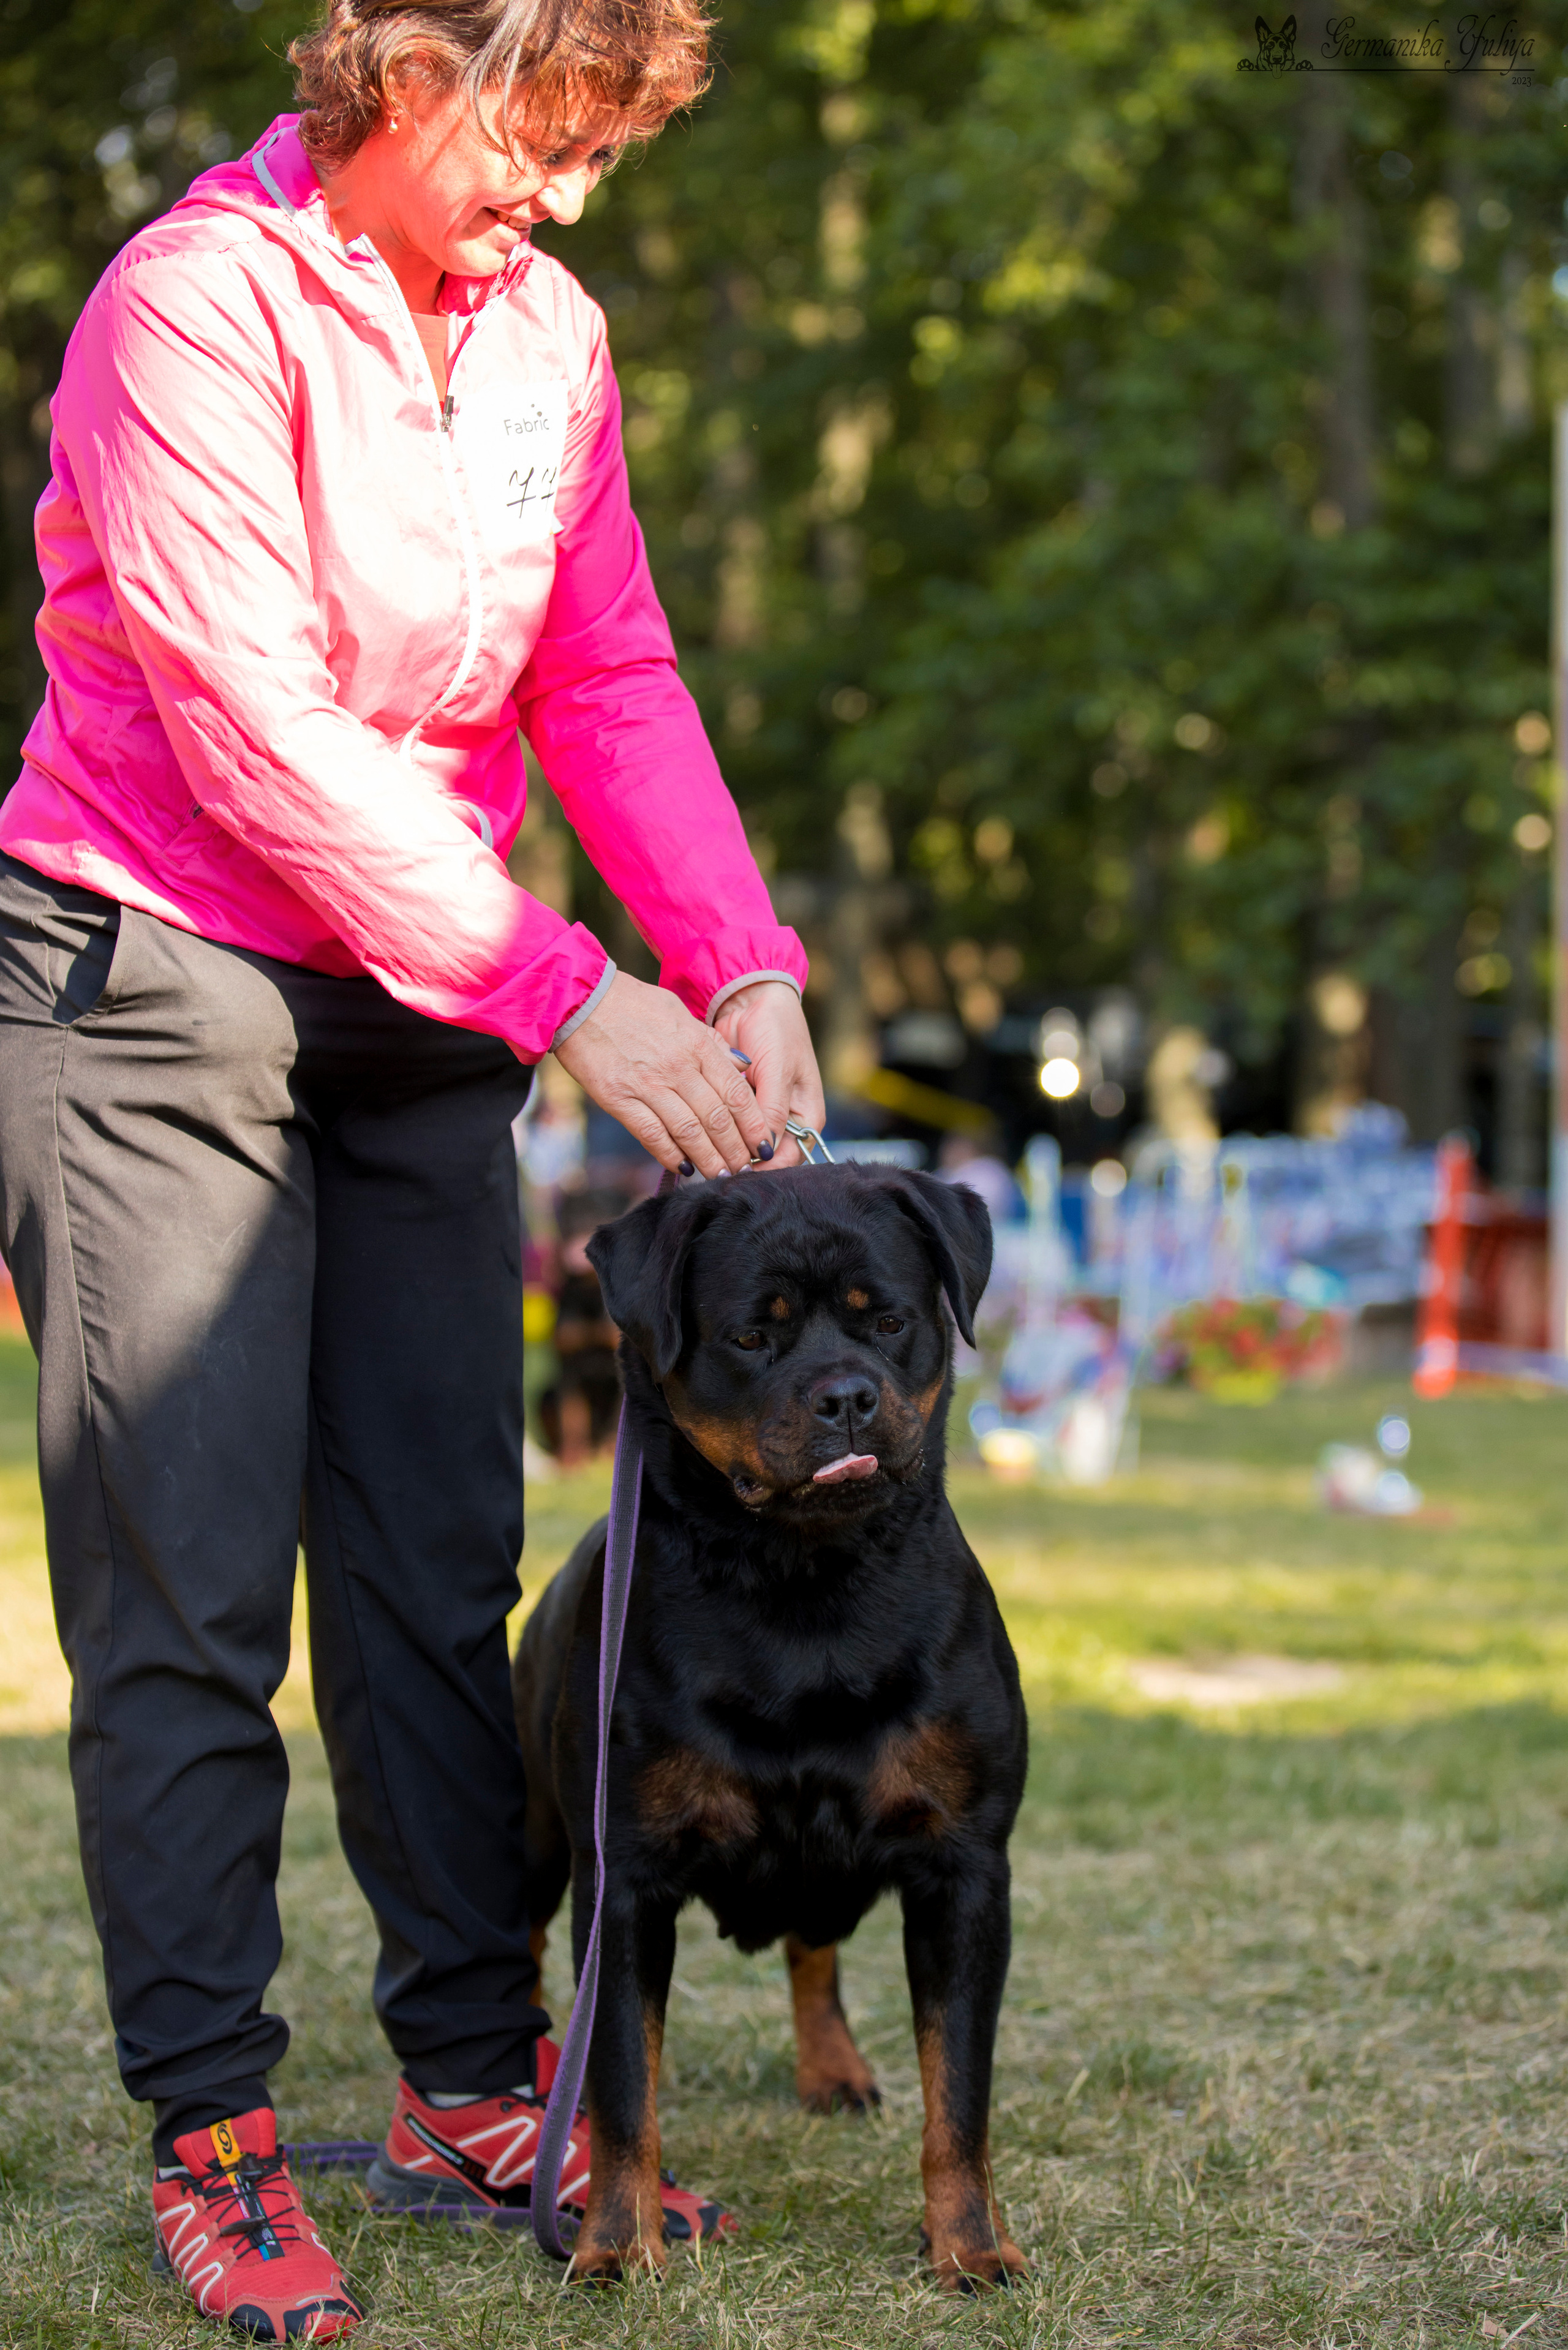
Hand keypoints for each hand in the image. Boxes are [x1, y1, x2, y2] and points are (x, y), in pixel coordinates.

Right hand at [555, 971, 773, 1178]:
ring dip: (708, 1159)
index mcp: (696, 1045)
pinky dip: (669, 1155)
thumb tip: (740, 1066)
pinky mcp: (619, 1098)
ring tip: (719, 1175)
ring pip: (689, 1132)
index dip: (753, 1124)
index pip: (736, 1093)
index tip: (762, 1144)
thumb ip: (710, 1042)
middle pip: (717, 1119)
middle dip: (735, 1149)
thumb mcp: (679, 1012)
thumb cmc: (631, 1004)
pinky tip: (682, 1167)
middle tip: (745, 1168)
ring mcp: (648, 1085)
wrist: (579, 999)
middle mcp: (678, 1067)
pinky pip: (652, 1134)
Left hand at [713, 980, 825, 1171]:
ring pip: (741, 1143)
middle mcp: (784, 1120)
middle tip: (713, 1161)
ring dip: (724, 1145)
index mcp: (806, 1117)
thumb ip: (773, 1110)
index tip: (737, 1168)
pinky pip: (725, 1123)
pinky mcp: (737, 1102)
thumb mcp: (779, 1070)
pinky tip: (698, 1124)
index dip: (763, 1168)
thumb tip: (764, 1149)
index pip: (787, 1158)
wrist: (754, 998)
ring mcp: (760, 1111)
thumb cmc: (777, 1030)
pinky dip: (714, 1125)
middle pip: (762, 1156)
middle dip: (740, 1159)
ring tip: (702, 1145)